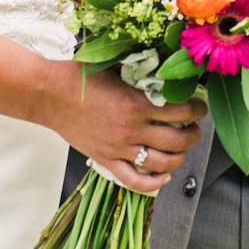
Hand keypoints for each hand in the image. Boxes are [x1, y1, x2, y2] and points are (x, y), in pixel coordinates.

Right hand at [45, 66, 201, 195]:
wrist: (48, 94)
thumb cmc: (78, 77)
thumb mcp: (115, 65)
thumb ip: (142, 70)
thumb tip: (166, 68)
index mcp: (136, 103)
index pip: (182, 111)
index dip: (198, 109)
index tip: (200, 107)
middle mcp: (131, 129)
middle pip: (178, 140)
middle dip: (194, 135)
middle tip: (194, 128)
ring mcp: (119, 148)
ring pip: (162, 162)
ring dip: (180, 157)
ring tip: (182, 149)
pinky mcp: (106, 159)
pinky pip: (134, 180)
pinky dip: (154, 183)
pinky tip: (163, 176)